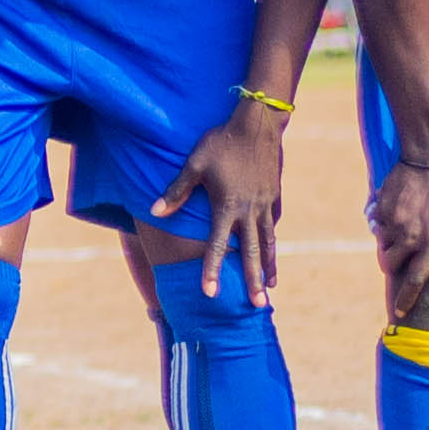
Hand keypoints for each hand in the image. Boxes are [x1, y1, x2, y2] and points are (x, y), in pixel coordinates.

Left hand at [145, 94, 291, 302]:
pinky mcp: (273, 195)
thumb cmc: (222, 142)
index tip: (210, 293)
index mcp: (227, 206)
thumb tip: (155, 210)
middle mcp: (249, 210)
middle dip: (253, 280)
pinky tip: (271, 252)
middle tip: (258, 306)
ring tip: (271, 287)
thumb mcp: (195, 164)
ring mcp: (264, 204)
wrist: (258, 123)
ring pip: (268, 241)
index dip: (212, 270)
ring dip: (268, 266)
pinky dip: (272, 241)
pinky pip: (272, 224)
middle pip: (251, 253)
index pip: (217, 245)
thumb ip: (177, 191)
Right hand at [372, 155, 428, 313]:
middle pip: (391, 265)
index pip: (415, 281)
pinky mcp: (382, 207)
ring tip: (402, 237)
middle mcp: (409, 236)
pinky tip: (398, 217)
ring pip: (383, 246)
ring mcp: (393, 221)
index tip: (400, 313)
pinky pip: (378, 225)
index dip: (406, 300)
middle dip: (394, 267)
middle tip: (403, 261)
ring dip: (390, 247)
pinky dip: (384, 227)